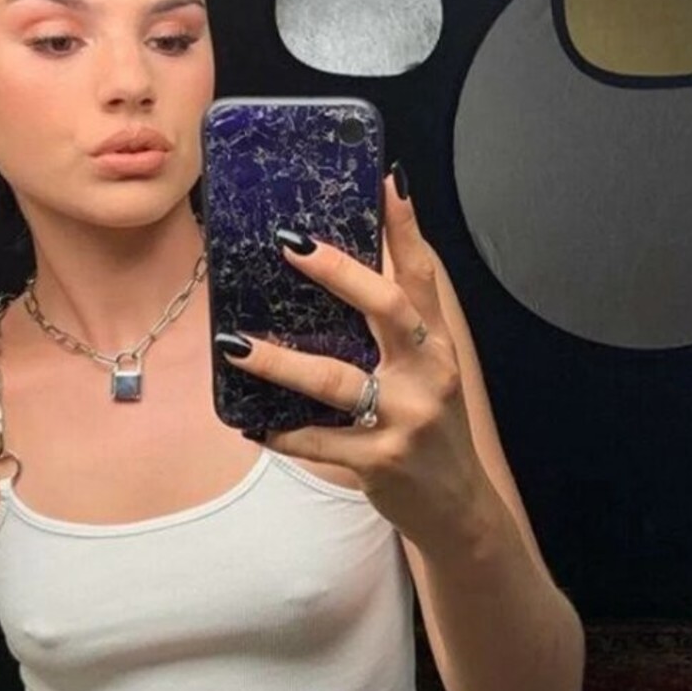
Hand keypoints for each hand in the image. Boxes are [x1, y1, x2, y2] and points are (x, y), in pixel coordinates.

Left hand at [217, 173, 488, 548]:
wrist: (457, 509)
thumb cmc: (430, 429)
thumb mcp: (427, 373)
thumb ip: (399, 329)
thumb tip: (347, 276)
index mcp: (437, 345)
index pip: (422, 275)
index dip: (406, 227)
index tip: (386, 181)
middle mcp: (428, 373)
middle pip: (386, 307)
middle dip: (338, 271)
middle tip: (287, 242)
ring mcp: (405, 418)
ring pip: (335, 379)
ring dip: (280, 361)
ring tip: (234, 344)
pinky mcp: (380, 460)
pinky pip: (318, 440)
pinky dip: (281, 432)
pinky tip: (250, 424)